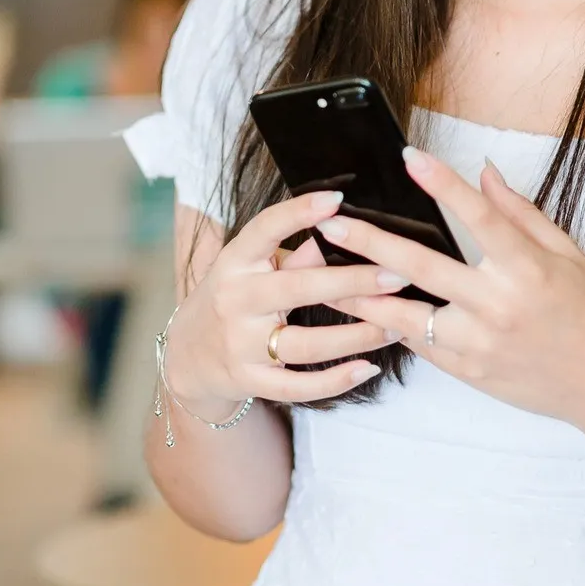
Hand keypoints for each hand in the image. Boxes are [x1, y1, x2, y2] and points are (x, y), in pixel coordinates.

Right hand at [164, 190, 407, 419]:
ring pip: (307, 344)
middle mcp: (235, 300)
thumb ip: (293, 254)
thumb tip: (337, 230)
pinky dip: (336, 380)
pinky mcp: (249, 381)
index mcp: (235, 262)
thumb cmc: (233, 298)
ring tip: (397, 324)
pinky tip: (368, 367)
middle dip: (353, 282)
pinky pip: (299, 386)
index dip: (299, 212)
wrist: (186, 357)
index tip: (338, 199)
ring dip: (358, 335)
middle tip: (398, 275)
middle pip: (299, 289)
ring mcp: (240, 345)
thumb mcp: (250, 268)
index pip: (265, 229)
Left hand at [320, 149, 584, 438]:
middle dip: (371, 243)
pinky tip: (362, 309)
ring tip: (324, 276)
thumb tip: (483, 170)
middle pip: (421, 266)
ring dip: (361, 294)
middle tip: (332, 224)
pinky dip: (392, 324)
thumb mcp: (567, 252)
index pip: (477, 215)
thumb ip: (519, 212)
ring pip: (405, 315)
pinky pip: (420, 344)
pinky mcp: (468, 372)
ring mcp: (479, 343)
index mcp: (526, 268)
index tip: (410, 158)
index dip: (443, 183)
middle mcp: (497, 305)